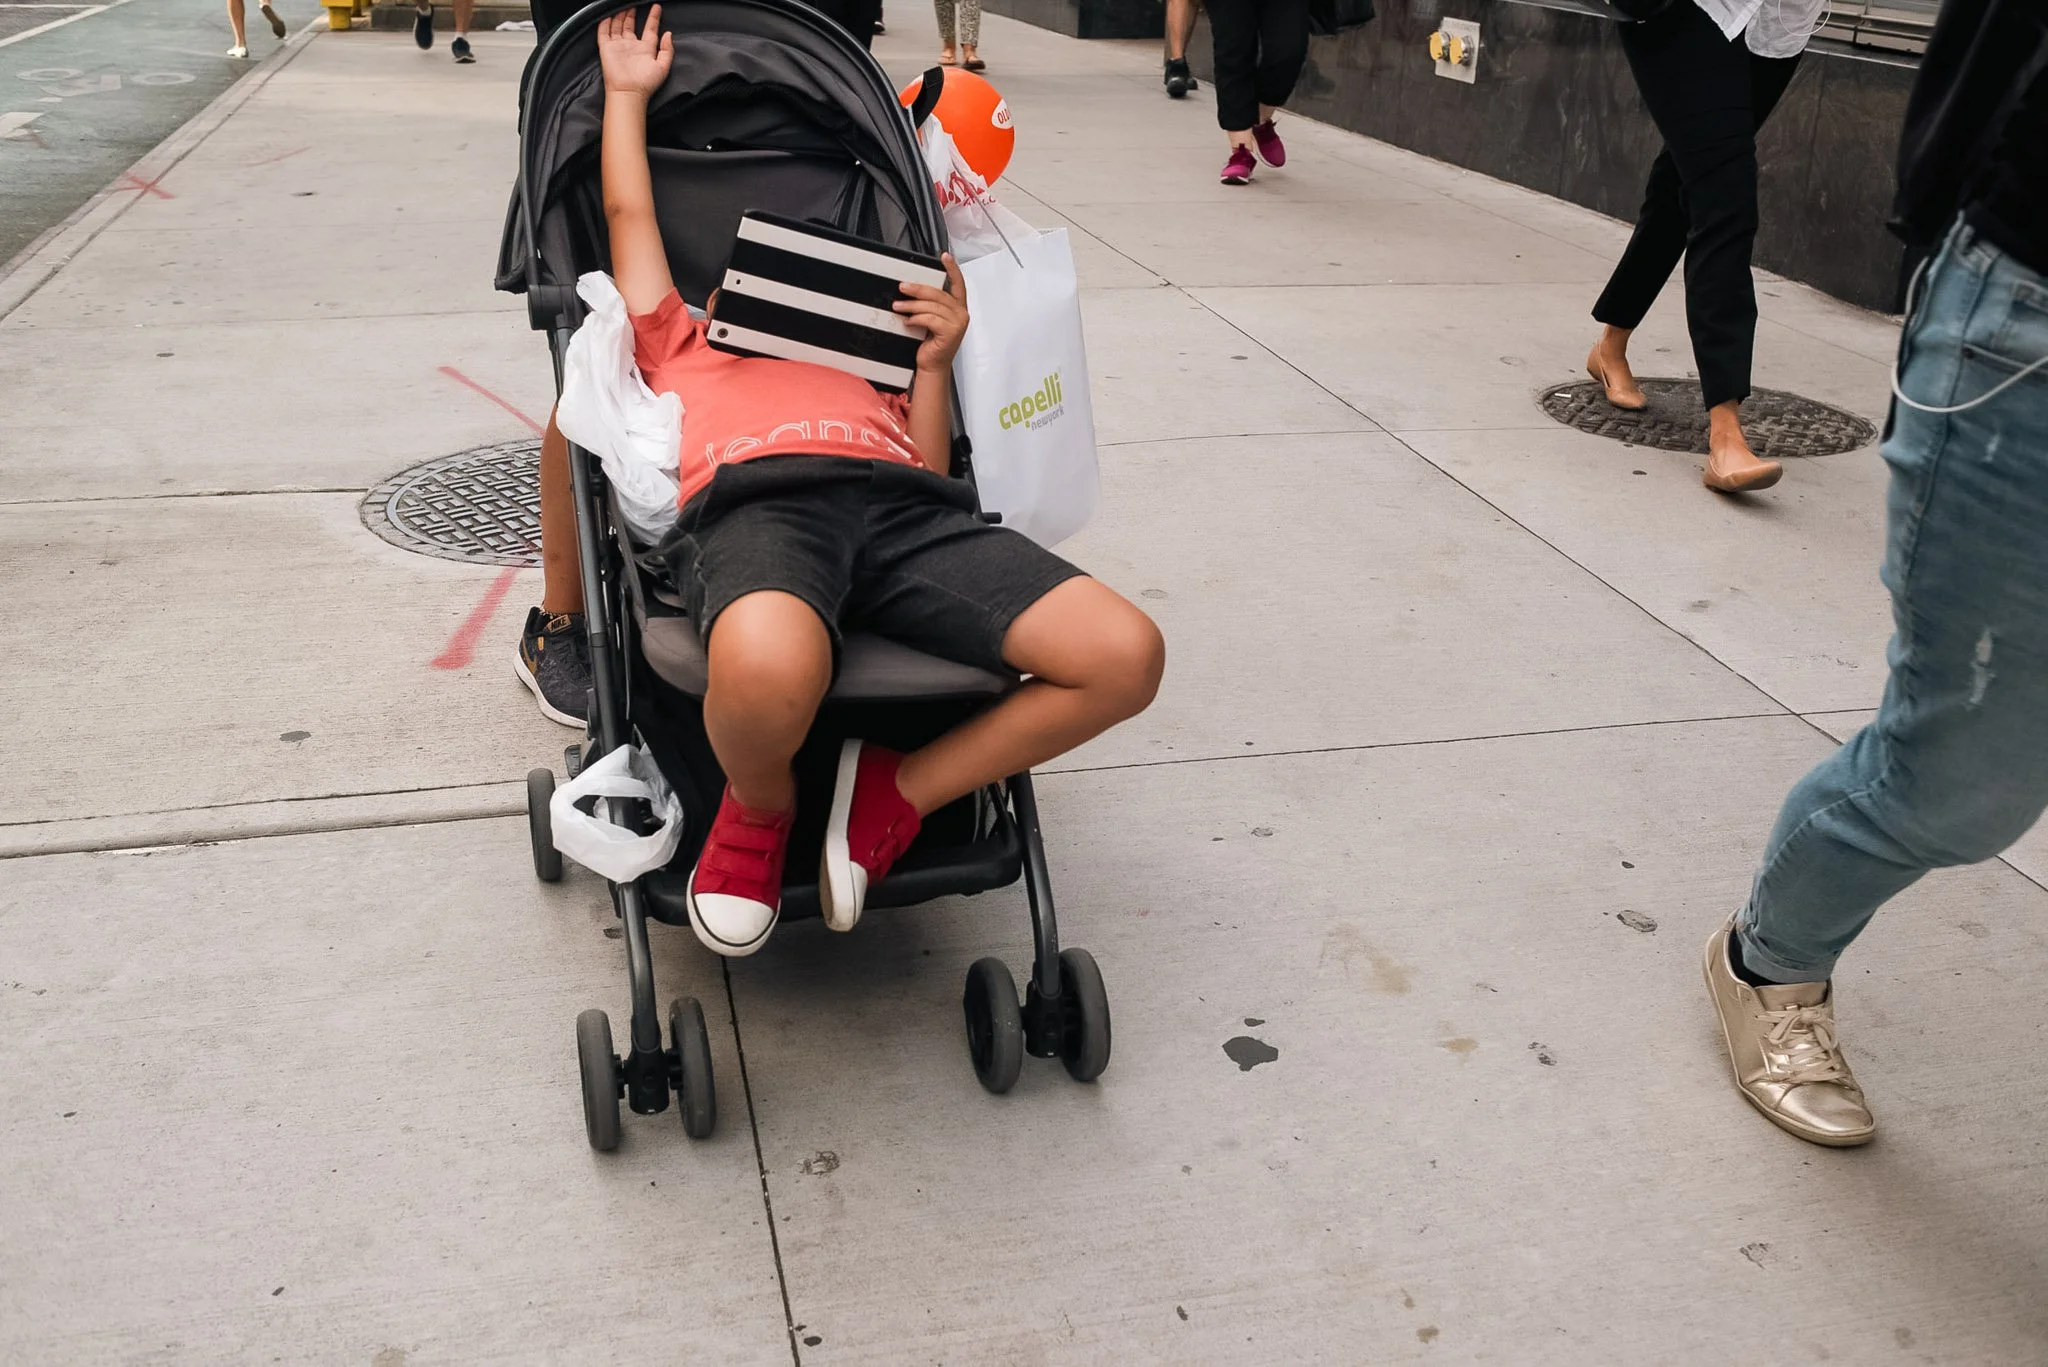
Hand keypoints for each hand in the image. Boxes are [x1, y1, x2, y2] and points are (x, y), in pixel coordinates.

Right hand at [598, 5, 671, 98]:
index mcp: (646, 49)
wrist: (628, 91)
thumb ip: (668, 50)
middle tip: (634, 4)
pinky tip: (607, 15)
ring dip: (620, 16)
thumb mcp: (663, 67)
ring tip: (623, 6)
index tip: (656, 7)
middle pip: (631, 25)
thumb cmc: (646, 83)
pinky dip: (605, 23)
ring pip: (618, 26)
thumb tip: (668, 34)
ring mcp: (619, 46)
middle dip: (632, 14)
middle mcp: (632, 46)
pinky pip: (604, 32)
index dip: (654, 18)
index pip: (650, 29)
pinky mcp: (607, 48)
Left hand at [896, 253, 968, 373]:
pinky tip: (908, 322)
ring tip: (898, 306)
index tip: (945, 256)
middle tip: (902, 288)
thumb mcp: (931, 320)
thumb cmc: (931, 344)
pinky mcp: (951, 333)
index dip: (952, 269)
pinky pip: (929, 319)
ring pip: (931, 306)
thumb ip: (930, 305)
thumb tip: (912, 289)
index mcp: (958, 307)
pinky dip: (916, 319)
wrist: (932, 366)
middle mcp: (961, 314)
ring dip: (911, 306)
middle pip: (938, 293)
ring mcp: (958, 323)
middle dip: (917, 289)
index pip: (958, 283)